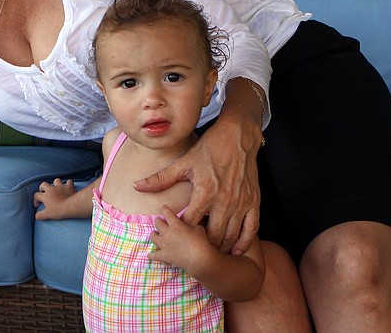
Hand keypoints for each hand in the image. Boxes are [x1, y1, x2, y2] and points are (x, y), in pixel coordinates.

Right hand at [33, 178, 78, 219]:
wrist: (71, 206)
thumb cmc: (58, 210)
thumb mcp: (47, 215)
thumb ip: (40, 215)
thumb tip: (37, 216)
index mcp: (45, 196)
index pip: (36, 195)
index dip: (36, 200)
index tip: (38, 205)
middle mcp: (52, 189)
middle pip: (44, 184)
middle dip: (42, 188)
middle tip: (44, 193)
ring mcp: (61, 187)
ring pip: (56, 180)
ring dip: (55, 184)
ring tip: (56, 188)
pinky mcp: (69, 187)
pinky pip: (69, 182)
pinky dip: (68, 184)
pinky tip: (68, 187)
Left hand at [134, 115, 261, 254]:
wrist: (237, 137)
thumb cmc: (209, 149)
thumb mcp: (183, 162)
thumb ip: (161, 179)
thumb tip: (137, 186)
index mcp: (205, 192)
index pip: (190, 223)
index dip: (182, 234)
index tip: (177, 237)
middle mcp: (224, 200)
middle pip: (211, 235)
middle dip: (201, 246)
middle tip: (193, 250)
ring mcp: (241, 202)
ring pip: (230, 235)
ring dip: (220, 247)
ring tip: (210, 253)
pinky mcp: (253, 201)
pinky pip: (251, 229)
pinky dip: (244, 242)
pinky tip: (235, 250)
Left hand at [149, 205, 211, 270]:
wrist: (199, 259)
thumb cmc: (201, 242)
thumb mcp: (199, 229)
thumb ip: (192, 226)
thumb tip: (192, 226)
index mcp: (176, 225)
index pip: (167, 213)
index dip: (164, 209)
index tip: (163, 207)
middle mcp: (168, 233)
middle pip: (158, 224)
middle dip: (158, 221)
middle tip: (159, 220)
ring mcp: (165, 245)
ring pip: (153, 237)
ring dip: (153, 234)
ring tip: (154, 234)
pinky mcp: (164, 256)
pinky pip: (154, 255)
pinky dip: (151, 255)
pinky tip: (149, 255)